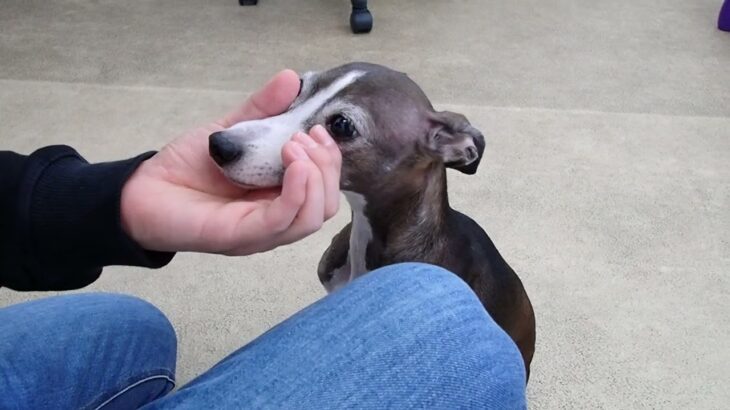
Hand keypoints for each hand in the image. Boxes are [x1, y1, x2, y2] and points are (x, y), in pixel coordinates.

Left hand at [120, 70, 341, 255]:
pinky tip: (294, 163)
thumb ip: (262, 109)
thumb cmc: (186, 166)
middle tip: (304, 138)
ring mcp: (261, 231)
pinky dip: (298, 192)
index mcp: (279, 197)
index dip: (330, 159)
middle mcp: (276, 219)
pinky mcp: (241, 236)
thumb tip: (291, 78)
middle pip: (325, 205)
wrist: (142, 189)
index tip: (317, 129)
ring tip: (294, 146)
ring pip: (312, 217)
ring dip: (315, 178)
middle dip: (326, 167)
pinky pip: (283, 221)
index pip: (325, 189)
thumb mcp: (232, 129)